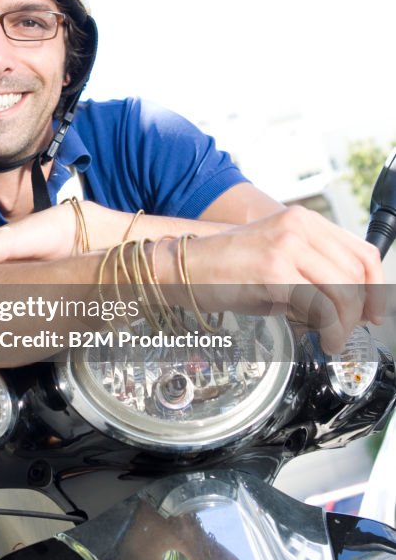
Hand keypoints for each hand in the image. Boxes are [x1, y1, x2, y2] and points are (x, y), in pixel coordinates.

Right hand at [183, 206, 384, 351]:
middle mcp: (299, 226)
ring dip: (346, 324)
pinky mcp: (274, 271)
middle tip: (351, 331)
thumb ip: (311, 270)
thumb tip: (346, 305)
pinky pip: (320, 305)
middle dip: (361, 310)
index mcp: (303, 219)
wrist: (184, 267)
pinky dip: (329, 329)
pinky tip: (323, 340)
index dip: (376, 286)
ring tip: (334, 340)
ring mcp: (286, 246)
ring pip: (343, 290)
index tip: (373, 311)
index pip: (362, 251)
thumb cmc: (226, 268)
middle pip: (357, 273)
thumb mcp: (276, 257)